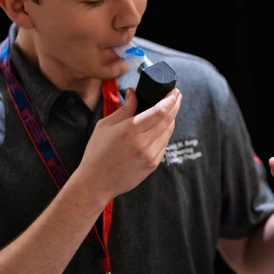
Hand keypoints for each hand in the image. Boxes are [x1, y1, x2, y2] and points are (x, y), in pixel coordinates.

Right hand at [75, 87, 181, 201]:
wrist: (96, 183)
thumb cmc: (97, 153)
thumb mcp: (105, 126)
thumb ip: (124, 108)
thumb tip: (134, 92)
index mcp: (130, 130)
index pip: (160, 111)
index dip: (170, 99)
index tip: (174, 91)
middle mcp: (143, 143)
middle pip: (168, 120)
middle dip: (175, 105)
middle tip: (177, 95)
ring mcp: (150, 155)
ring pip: (168, 132)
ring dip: (172, 119)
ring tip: (170, 109)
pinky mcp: (153, 165)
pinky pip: (164, 144)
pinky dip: (165, 133)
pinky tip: (162, 127)